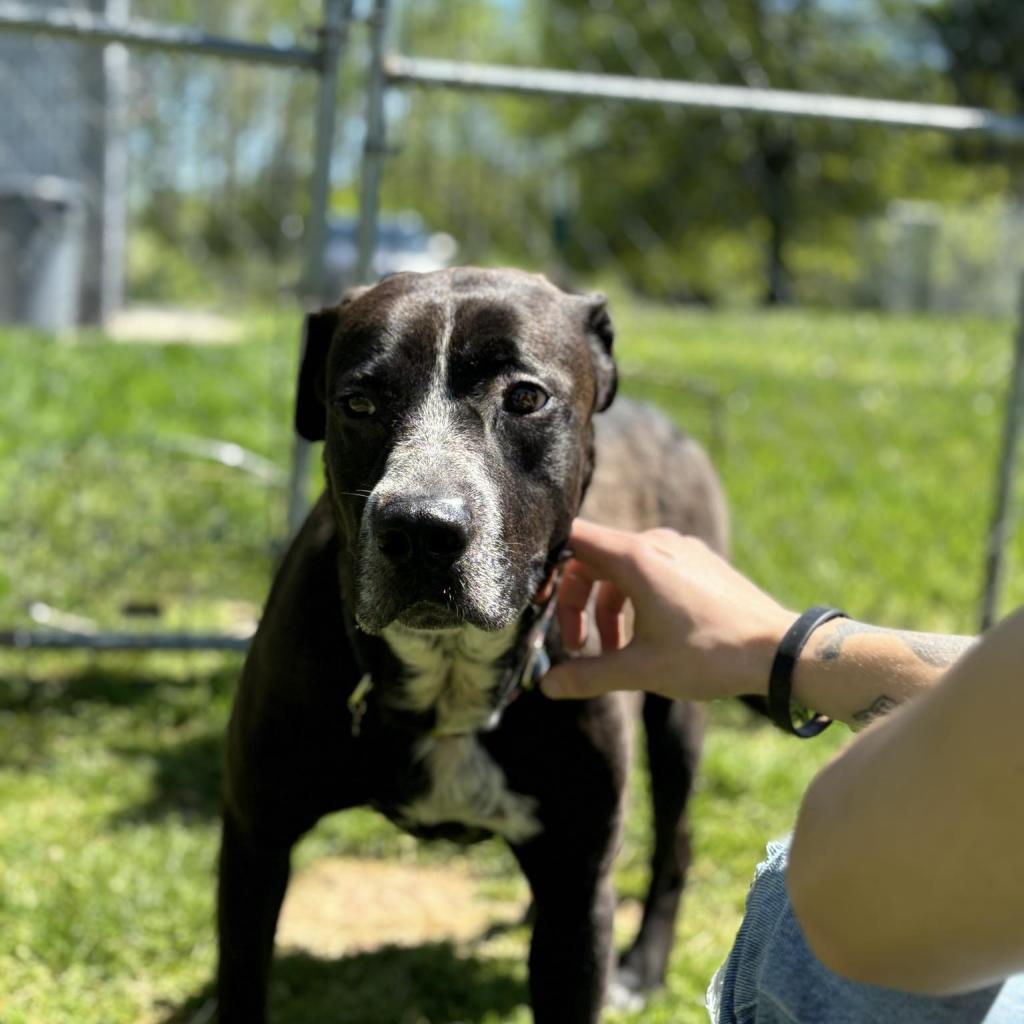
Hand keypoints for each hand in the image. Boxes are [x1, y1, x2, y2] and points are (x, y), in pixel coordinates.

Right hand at [540, 519, 796, 701]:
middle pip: (593, 557)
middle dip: (577, 601)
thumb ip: (587, 675)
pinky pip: (652, 569)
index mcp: (635, 558)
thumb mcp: (640, 670)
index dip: (548, 567)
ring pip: (623, 567)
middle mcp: (656, 543)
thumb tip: (547, 686)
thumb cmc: (709, 656)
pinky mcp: (700, 562)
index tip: (541, 605)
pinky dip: (635, 599)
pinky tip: (648, 637)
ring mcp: (682, 549)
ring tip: (612, 651)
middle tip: (577, 645)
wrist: (779, 650)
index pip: (572, 539)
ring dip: (607, 606)